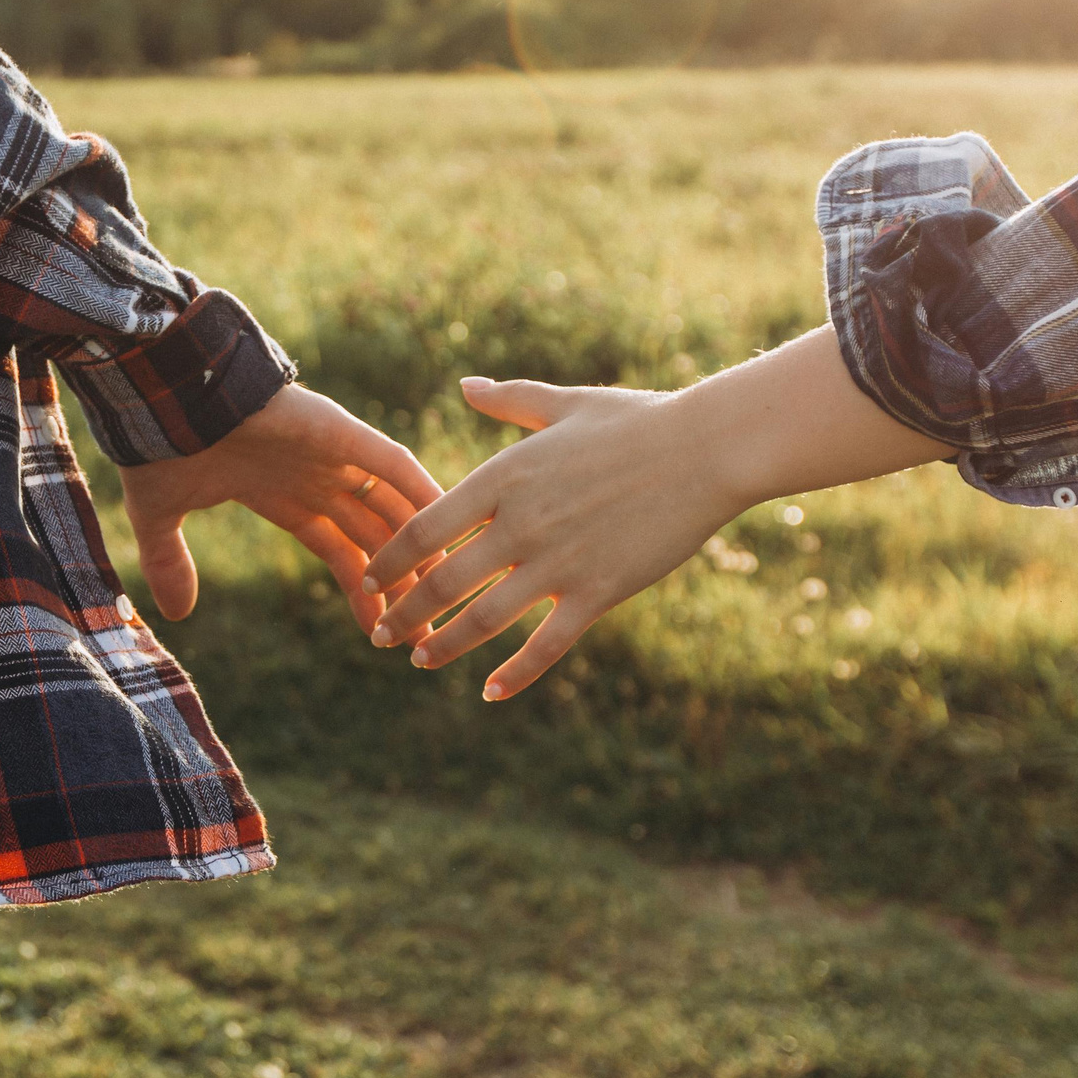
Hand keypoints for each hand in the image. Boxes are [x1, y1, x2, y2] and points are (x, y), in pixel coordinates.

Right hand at [117, 385, 442, 630]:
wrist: (158, 389)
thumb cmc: (156, 442)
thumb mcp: (160, 514)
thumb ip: (170, 562)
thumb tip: (175, 614)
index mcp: (282, 496)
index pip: (341, 553)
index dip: (365, 594)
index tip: (382, 637)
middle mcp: (315, 477)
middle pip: (376, 538)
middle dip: (403, 584)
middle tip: (428, 631)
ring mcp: (330, 453)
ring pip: (391, 506)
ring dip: (420, 548)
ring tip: (445, 593)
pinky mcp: (338, 430)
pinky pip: (391, 462)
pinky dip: (420, 490)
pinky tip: (446, 522)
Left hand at [362, 379, 739, 699]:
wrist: (707, 449)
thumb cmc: (636, 420)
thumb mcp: (564, 404)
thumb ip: (509, 401)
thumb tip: (465, 385)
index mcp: (505, 476)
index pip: (426, 526)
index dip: (392, 558)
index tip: (370, 578)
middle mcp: (522, 523)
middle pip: (442, 580)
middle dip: (404, 612)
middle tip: (380, 635)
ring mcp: (559, 562)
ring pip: (483, 619)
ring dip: (445, 644)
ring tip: (421, 658)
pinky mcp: (598, 592)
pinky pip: (546, 644)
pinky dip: (516, 673)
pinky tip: (491, 692)